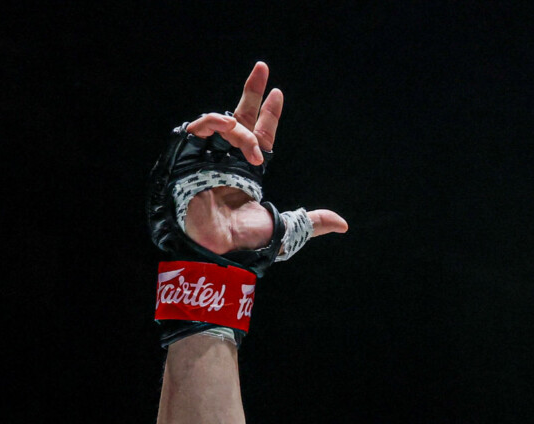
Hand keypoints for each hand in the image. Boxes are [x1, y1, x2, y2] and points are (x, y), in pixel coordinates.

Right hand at [178, 62, 347, 255]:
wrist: (213, 245)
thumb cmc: (242, 240)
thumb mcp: (284, 229)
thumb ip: (311, 222)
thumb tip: (344, 224)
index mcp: (246, 171)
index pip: (260, 135)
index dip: (268, 115)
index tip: (278, 94)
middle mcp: (227, 159)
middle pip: (240, 116)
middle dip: (251, 91)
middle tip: (263, 67)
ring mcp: (208, 155)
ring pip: (226, 122)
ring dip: (243, 131)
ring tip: (254, 153)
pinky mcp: (189, 154)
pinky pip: (203, 126)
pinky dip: (219, 126)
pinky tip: (236, 140)